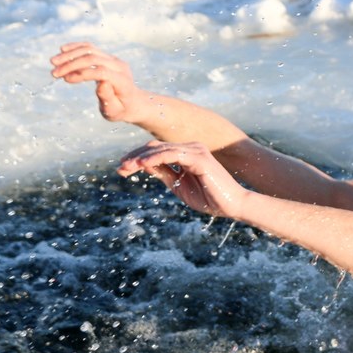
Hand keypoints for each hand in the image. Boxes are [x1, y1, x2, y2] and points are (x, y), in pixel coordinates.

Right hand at [50, 42, 145, 122]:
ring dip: (71, 54)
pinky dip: (76, 48)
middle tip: (54, 72)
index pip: (101, 71)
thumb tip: (101, 83)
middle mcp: (119, 66)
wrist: (131, 102)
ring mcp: (113, 59)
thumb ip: (108, 98)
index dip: (82, 73)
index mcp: (122, 81)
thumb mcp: (114, 110)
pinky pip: (91, 48)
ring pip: (91, 50)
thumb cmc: (121, 109)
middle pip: (94, 58)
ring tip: (53, 61)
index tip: (66, 79)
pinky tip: (63, 50)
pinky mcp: (107, 57)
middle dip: (72, 64)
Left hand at [117, 141, 250, 218]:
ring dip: (141, 158)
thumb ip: (164, 174)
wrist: (232, 206)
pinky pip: (172, 154)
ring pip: (161, 149)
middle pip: (155, 146)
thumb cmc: (209, 198)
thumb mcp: (179, 186)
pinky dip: (155, 158)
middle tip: (120, 168)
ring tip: (127, 167)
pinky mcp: (199, 157)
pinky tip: (142, 165)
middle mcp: (191, 148)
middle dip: (135, 157)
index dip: (137, 158)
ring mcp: (196, 150)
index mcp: (187, 154)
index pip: (156, 150)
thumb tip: (144, 165)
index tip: (122, 169)